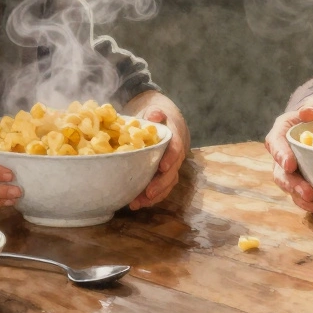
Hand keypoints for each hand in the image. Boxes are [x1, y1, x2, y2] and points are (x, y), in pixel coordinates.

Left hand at [125, 91, 189, 209]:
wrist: (165, 122)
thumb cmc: (157, 116)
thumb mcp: (156, 110)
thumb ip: (156, 113)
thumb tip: (154, 116)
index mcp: (175, 138)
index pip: (176, 149)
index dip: (171, 158)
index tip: (162, 167)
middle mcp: (175, 156)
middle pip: (172, 172)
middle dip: (161, 184)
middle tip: (148, 193)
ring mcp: (170, 167)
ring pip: (167, 184)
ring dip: (154, 196)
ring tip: (137, 203)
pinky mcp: (162, 175)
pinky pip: (160, 188)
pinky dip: (150, 198)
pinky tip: (136, 203)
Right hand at [265, 93, 312, 216]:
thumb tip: (307, 112)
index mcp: (283, 131)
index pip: (275, 143)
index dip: (280, 155)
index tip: (290, 164)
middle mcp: (284, 153)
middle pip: (281, 173)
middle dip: (293, 185)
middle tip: (308, 194)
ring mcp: (295, 170)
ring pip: (291, 189)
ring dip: (304, 200)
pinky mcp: (306, 181)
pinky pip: (306, 197)